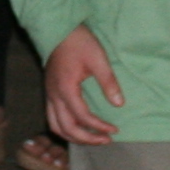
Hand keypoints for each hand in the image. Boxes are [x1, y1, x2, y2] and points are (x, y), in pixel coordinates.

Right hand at [44, 24, 124, 145]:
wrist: (59, 29)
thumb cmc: (79, 42)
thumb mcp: (99, 59)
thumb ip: (109, 82)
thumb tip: (119, 104)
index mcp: (66, 89)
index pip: (82, 116)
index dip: (99, 127)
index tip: (114, 130)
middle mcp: (54, 95)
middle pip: (66, 128)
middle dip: (86, 139)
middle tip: (106, 140)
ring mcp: (49, 94)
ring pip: (56, 126)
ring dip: (74, 136)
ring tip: (92, 138)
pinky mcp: (50, 92)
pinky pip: (53, 117)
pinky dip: (65, 127)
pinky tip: (79, 126)